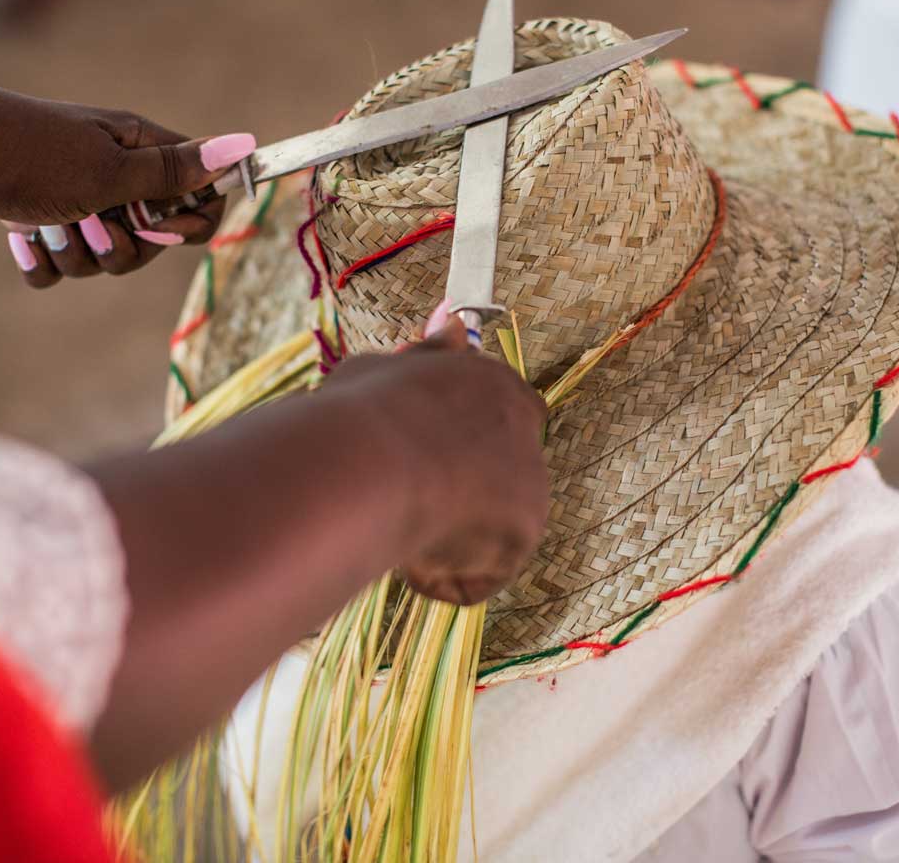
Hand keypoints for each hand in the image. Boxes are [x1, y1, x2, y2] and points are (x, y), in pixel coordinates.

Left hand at [0, 75, 255, 285]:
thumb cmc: (30, 154)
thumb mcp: (112, 171)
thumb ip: (177, 172)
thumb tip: (244, 145)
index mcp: (140, 151)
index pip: (198, 196)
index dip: (188, 224)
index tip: (162, 230)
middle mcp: (113, 173)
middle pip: (150, 240)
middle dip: (122, 249)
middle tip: (91, 225)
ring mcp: (75, 196)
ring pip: (102, 257)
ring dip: (75, 254)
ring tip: (45, 226)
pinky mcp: (39, 216)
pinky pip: (59, 265)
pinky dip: (41, 261)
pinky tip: (19, 238)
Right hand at [321, 318, 549, 605]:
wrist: (373, 461)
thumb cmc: (366, 413)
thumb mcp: (389, 368)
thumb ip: (428, 356)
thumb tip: (452, 323)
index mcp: (495, 384)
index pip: (500, 416)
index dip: (458, 448)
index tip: (418, 461)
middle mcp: (526, 430)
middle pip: (497, 478)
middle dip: (456, 498)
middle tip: (404, 499)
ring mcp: (531, 482)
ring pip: (482, 531)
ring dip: (441, 535)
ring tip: (398, 520)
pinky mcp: (522, 535)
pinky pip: (473, 576)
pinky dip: (436, 576)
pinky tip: (408, 554)